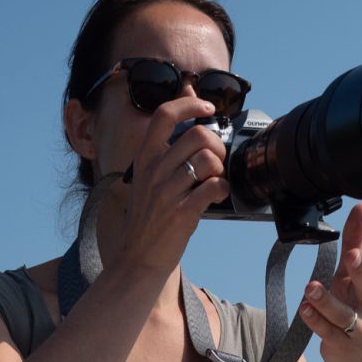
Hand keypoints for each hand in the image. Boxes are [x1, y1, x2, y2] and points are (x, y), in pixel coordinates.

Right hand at [112, 96, 229, 285]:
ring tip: (214, 180)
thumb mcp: (146, 180)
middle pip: (197, 135)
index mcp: (144, 158)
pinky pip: (213, 187)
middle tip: (216, 160)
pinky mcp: (181, 213)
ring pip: (208, 160)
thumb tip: (195, 130)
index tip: (207, 107)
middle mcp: (154, 171)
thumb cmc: (148, 219)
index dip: (189, 103)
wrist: (138, 258)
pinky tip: (216, 195)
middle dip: (216, 144)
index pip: (164, 115)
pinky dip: (222, 189)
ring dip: (220, 168)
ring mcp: (167, 192)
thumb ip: (164, 155)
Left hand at [299, 202, 361, 361]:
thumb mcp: (352, 281)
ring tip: (310, 288)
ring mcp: (358, 330)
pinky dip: (315, 321)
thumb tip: (360, 209)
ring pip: (343, 314)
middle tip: (351, 254)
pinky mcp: (341, 347)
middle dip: (361, 271)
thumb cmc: (354, 313)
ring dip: (327, 300)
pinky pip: (327, 333)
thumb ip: (355, 245)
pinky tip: (304, 309)